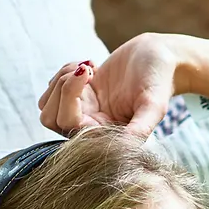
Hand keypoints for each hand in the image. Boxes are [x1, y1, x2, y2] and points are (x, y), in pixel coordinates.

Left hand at [37, 33, 185, 141]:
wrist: (160, 58)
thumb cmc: (159, 81)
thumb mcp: (153, 107)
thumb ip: (139, 130)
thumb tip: (126, 150)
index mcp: (107, 135)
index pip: (69, 126)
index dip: (69, 99)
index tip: (89, 72)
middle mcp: (93, 127)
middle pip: (50, 118)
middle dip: (62, 88)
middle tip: (86, 70)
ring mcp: (84, 110)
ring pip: (48, 104)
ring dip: (62, 79)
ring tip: (88, 68)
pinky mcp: (79, 94)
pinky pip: (53, 88)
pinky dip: (65, 72)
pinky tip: (90, 67)